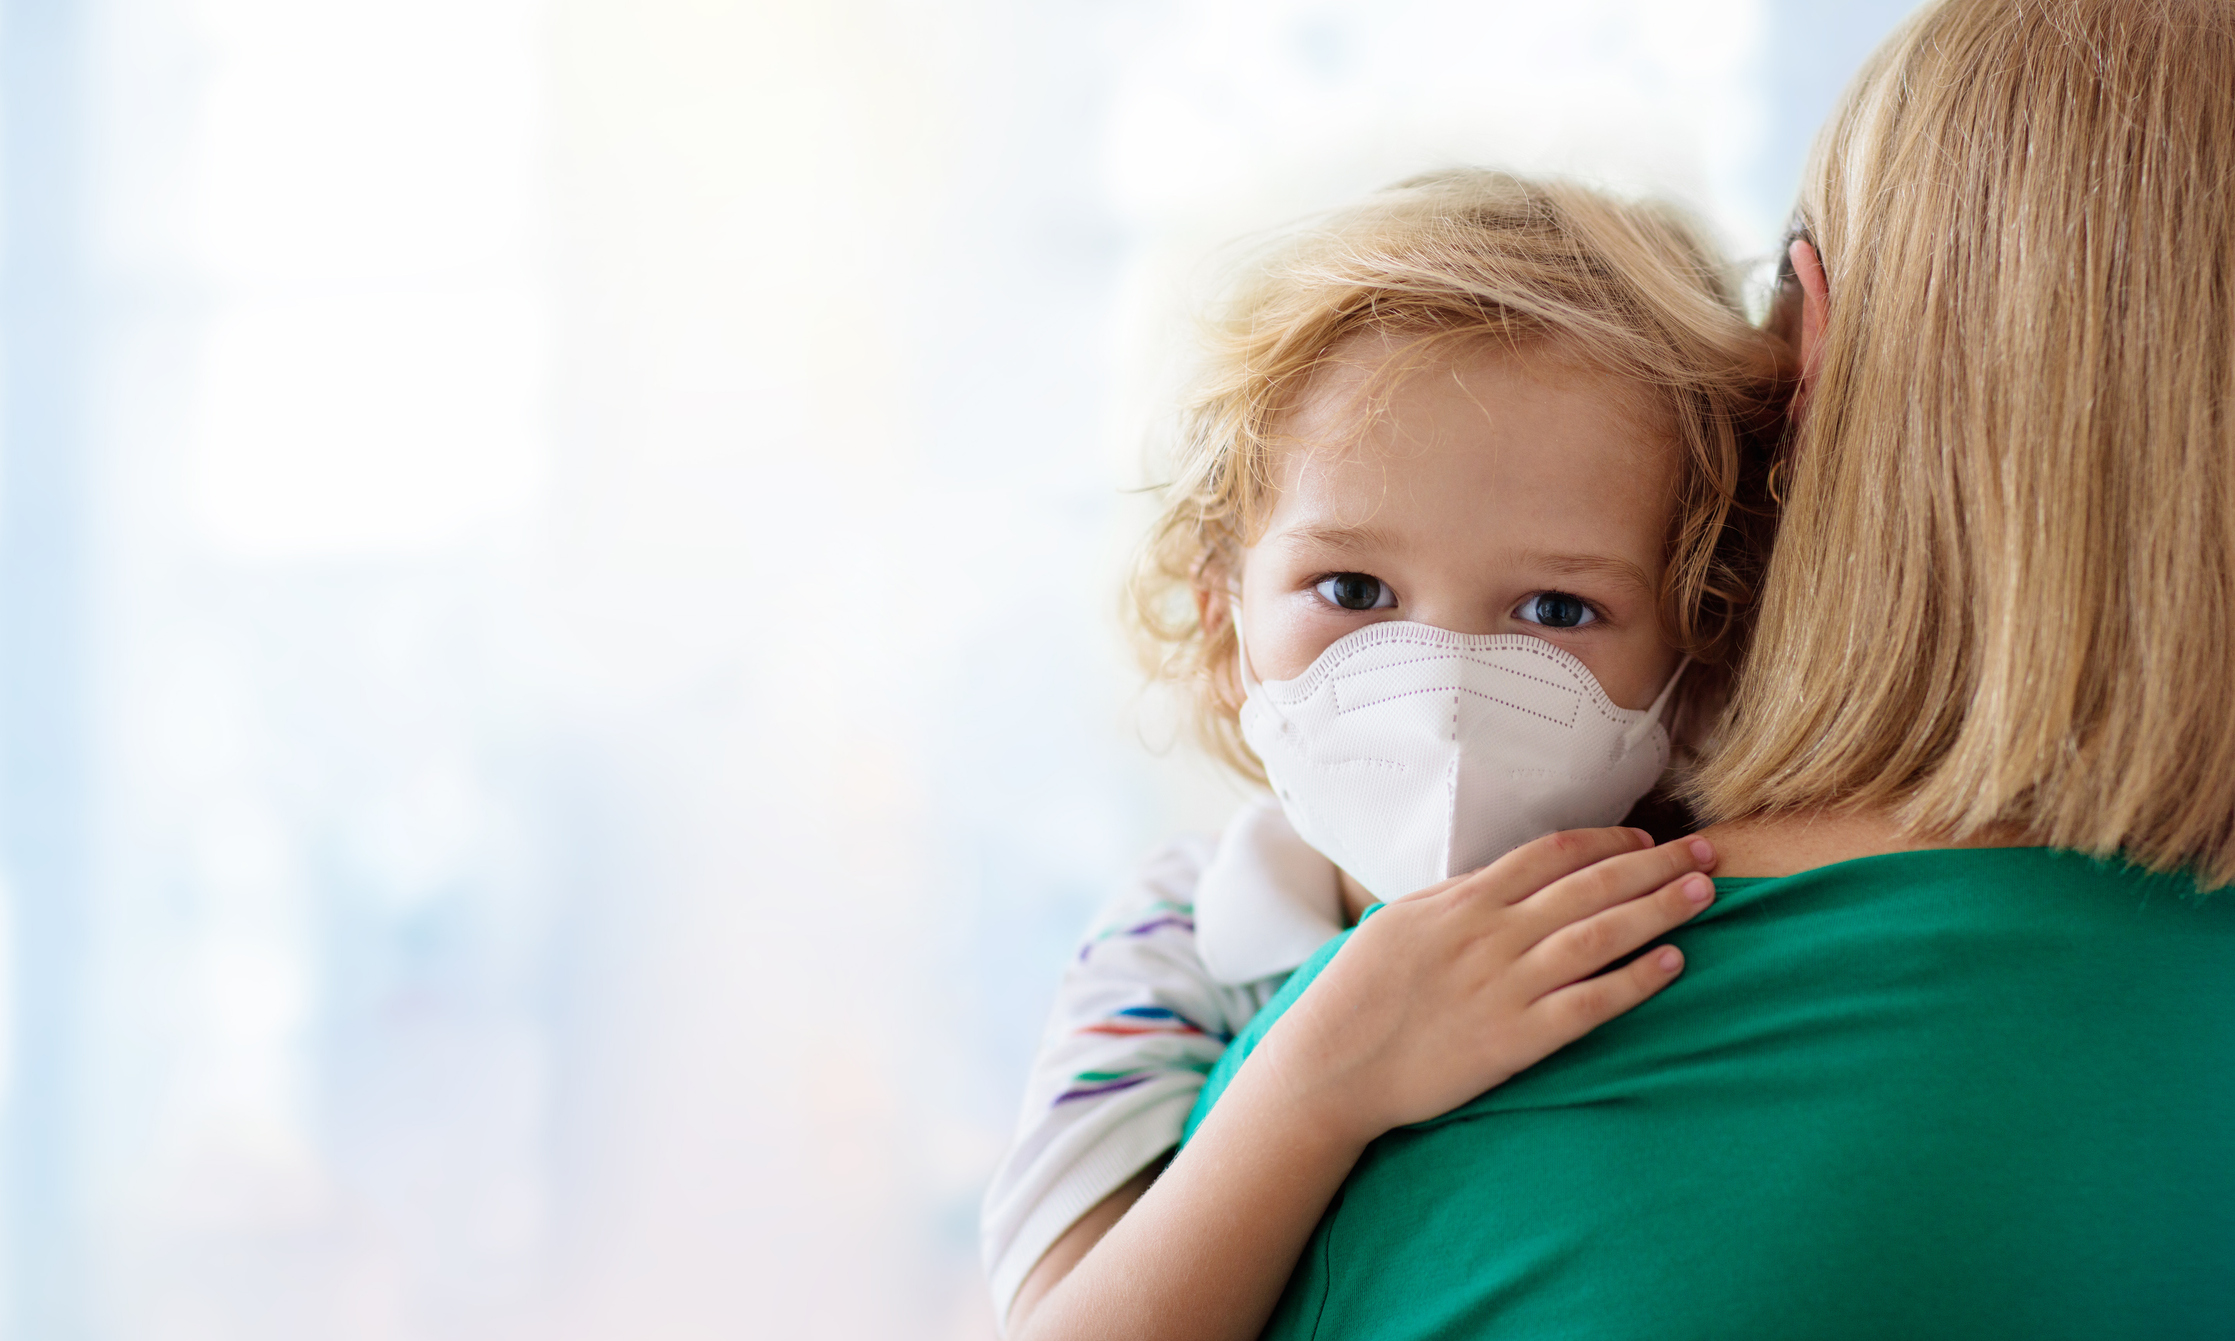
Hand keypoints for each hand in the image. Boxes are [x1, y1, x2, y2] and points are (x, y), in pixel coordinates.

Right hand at [1238, 827, 1715, 1150]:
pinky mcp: (1515, 1039)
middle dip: (1653, 864)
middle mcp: (1490, 934)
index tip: (1646, 838)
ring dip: (1658, 910)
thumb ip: (1456, 900)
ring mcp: (1505, 986)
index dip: (1606, 841)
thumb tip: (1500, 880)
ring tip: (1704, 894)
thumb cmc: (1357, 995)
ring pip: (1600, 935)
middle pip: (1590, 885)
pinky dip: (1636, 981)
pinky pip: (1590, 1004)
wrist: (1331, 1066)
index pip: (1550, 854)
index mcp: (1462, 901)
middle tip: (1705, 853)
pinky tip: (1674, 964)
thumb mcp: (1400, 923)